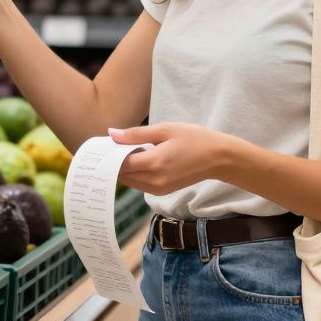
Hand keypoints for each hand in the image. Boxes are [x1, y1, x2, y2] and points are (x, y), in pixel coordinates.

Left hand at [108, 123, 234, 195]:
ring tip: (123, 150)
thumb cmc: (194, 139)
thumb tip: (112, 134)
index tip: (102, 145)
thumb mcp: (165, 129)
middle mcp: (155, 180)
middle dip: (113, 162)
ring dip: (123, 168)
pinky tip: (137, 159)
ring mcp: (159, 188)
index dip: (108, 154)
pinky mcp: (163, 190)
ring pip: (129, 181)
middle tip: (109, 146)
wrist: (219, 158)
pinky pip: (139, 184)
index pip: (120, 163)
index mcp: (154, 163)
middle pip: (122, 174)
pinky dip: (134, 173)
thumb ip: (136, 134)